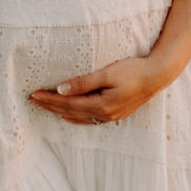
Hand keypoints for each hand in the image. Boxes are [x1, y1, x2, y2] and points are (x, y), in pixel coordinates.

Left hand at [30, 55, 170, 123]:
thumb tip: (61, 90)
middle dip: (50, 106)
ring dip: (60, 112)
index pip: (67, 103)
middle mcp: (104, 115)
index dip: (49, 99)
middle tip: (32, 100)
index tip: (33, 94)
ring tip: (45, 107)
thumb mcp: (107, 73)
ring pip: (78, 117)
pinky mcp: (115, 113)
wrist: (158, 75)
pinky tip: (68, 116)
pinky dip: (75, 117)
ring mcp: (110, 116)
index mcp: (101, 105)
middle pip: (70, 111)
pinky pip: (88, 119)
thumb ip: (83, 83)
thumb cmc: (133, 71)